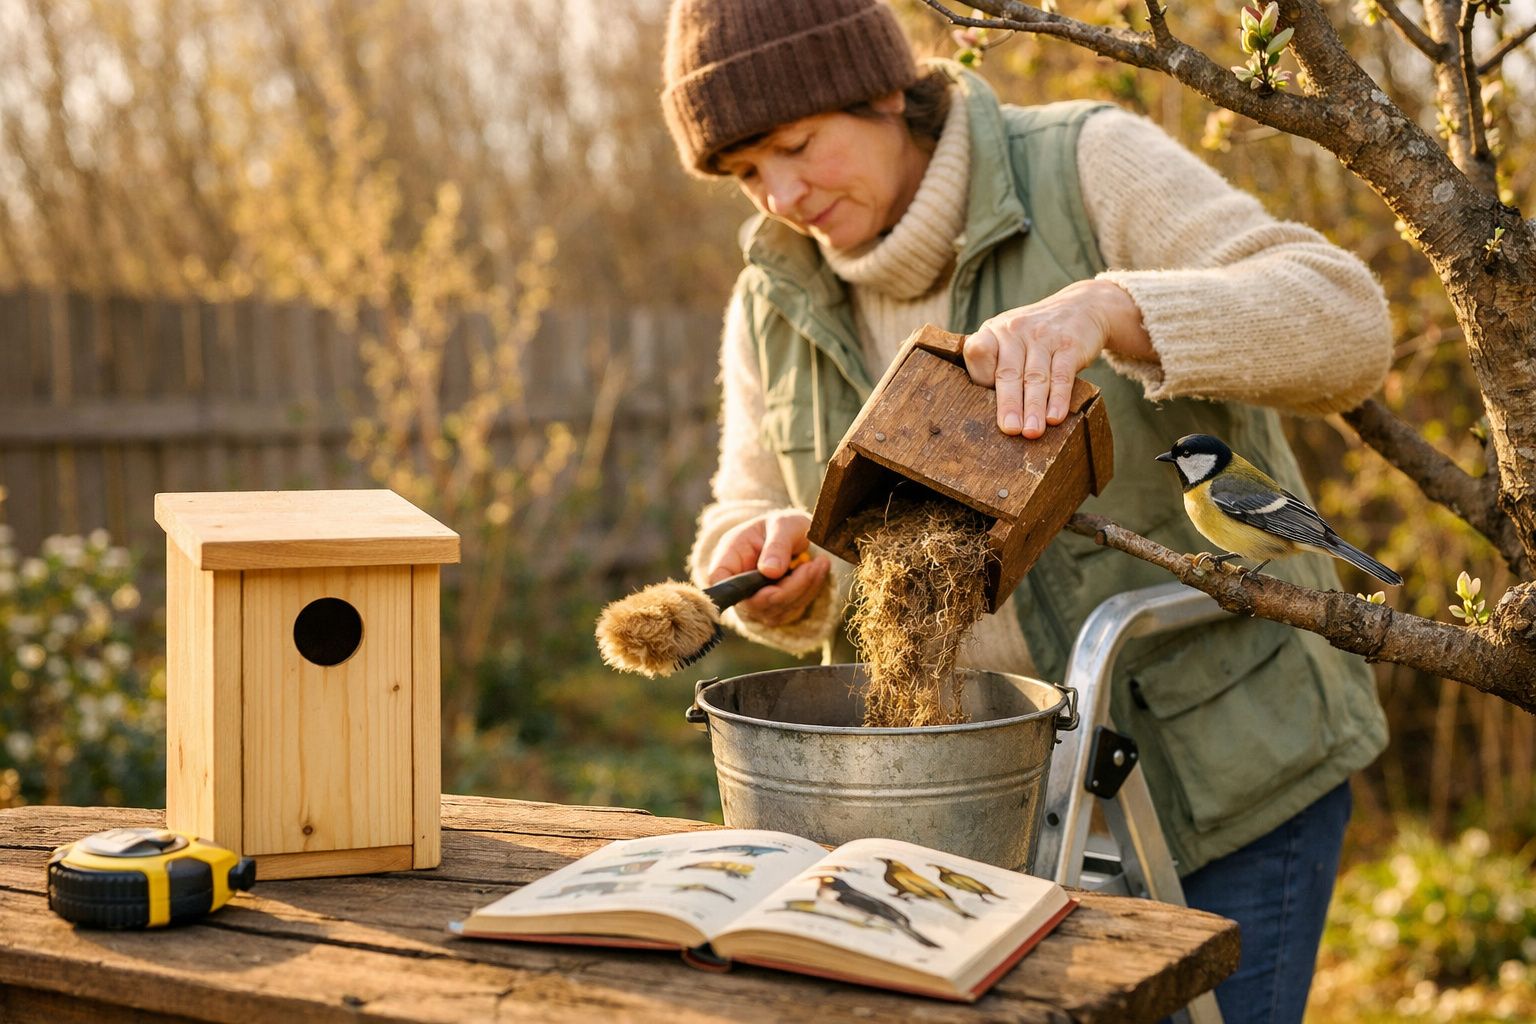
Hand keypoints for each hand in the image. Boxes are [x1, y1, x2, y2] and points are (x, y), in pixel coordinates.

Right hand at [705, 511, 830, 626]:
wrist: (797, 536)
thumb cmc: (784, 526)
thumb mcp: (782, 524)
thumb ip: (776, 545)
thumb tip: (770, 571)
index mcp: (729, 557)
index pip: (720, 582)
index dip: (740, 590)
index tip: (773, 583)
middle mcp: (738, 584)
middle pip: (755, 603)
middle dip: (788, 588)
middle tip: (812, 566)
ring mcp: (754, 601)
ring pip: (776, 611)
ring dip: (803, 590)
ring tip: (819, 563)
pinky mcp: (773, 610)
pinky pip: (790, 612)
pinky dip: (808, 593)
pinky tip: (818, 572)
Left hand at [963, 279, 1151, 438]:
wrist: (1079, 307)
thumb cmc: (1033, 336)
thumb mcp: (1008, 340)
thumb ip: (993, 366)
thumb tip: (982, 413)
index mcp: (993, 332)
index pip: (978, 354)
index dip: (980, 379)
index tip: (983, 406)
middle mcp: (1015, 330)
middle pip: (1008, 372)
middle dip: (1009, 404)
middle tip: (1009, 430)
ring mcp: (1043, 336)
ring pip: (1036, 377)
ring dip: (1033, 408)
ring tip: (1031, 432)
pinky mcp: (1069, 345)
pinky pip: (1062, 375)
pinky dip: (1059, 398)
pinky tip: (1055, 417)